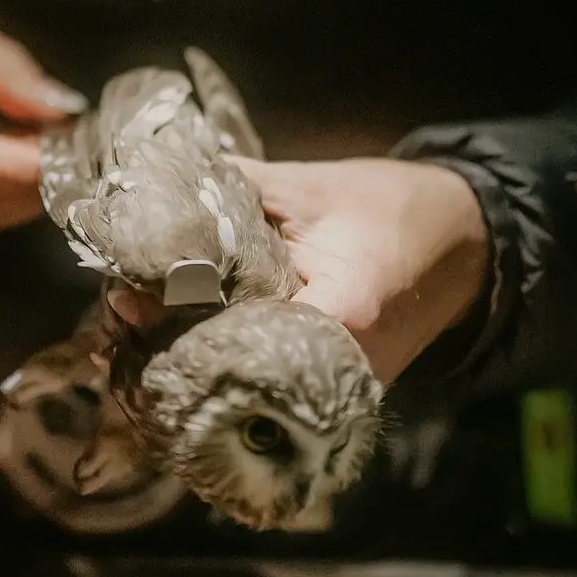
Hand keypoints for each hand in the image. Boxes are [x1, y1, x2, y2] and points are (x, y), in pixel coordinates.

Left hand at [108, 156, 487, 383]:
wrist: (461, 244)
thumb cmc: (392, 209)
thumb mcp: (309, 188)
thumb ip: (233, 189)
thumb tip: (157, 181)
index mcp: (339, 317)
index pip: (237, 342)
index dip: (173, 325)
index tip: (125, 300)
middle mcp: (337, 374)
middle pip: (231, 382)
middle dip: (167, 352)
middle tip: (115, 315)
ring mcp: (336, 392)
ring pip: (242, 395)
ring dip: (186, 364)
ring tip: (128, 332)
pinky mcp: (328, 392)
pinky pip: (259, 390)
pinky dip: (216, 367)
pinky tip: (173, 344)